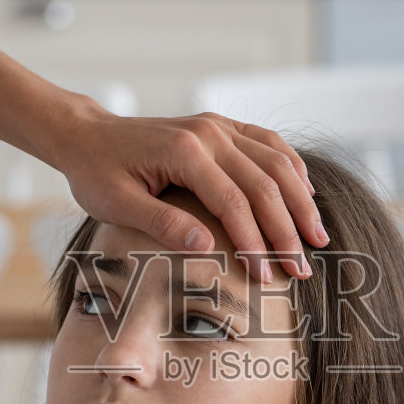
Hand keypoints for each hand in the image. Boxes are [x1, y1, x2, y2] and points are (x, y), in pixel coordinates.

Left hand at [47, 98, 328, 281]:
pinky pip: (269, 143)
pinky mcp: (222, 126)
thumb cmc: (96, 173)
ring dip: (301, 201)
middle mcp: (209, 132)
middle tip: (302, 270)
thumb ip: (162, 223)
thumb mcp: (117, 205)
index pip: (234, 203)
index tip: (267, 277)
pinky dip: (293, 169)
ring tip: (318, 238)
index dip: (255, 243)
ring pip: (277, 162)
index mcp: (184, 152)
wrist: (86, 135)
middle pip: (266, 183)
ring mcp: (218, 125)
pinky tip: (307, 194)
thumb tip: (207, 247)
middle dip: (288, 230)